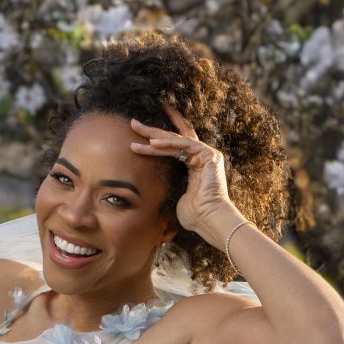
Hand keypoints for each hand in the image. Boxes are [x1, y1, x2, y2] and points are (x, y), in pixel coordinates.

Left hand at [130, 103, 240, 241]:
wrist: (208, 219)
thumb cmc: (194, 215)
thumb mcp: (176, 195)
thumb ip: (169, 185)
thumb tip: (153, 188)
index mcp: (194, 165)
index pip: (175, 145)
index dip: (159, 137)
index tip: (142, 131)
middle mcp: (201, 156)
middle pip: (174, 139)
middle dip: (153, 131)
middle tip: (134, 123)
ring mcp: (207, 154)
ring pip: (176, 140)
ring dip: (155, 136)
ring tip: (136, 130)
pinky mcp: (209, 156)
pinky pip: (185, 145)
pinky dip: (169, 144)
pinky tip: (153, 144)